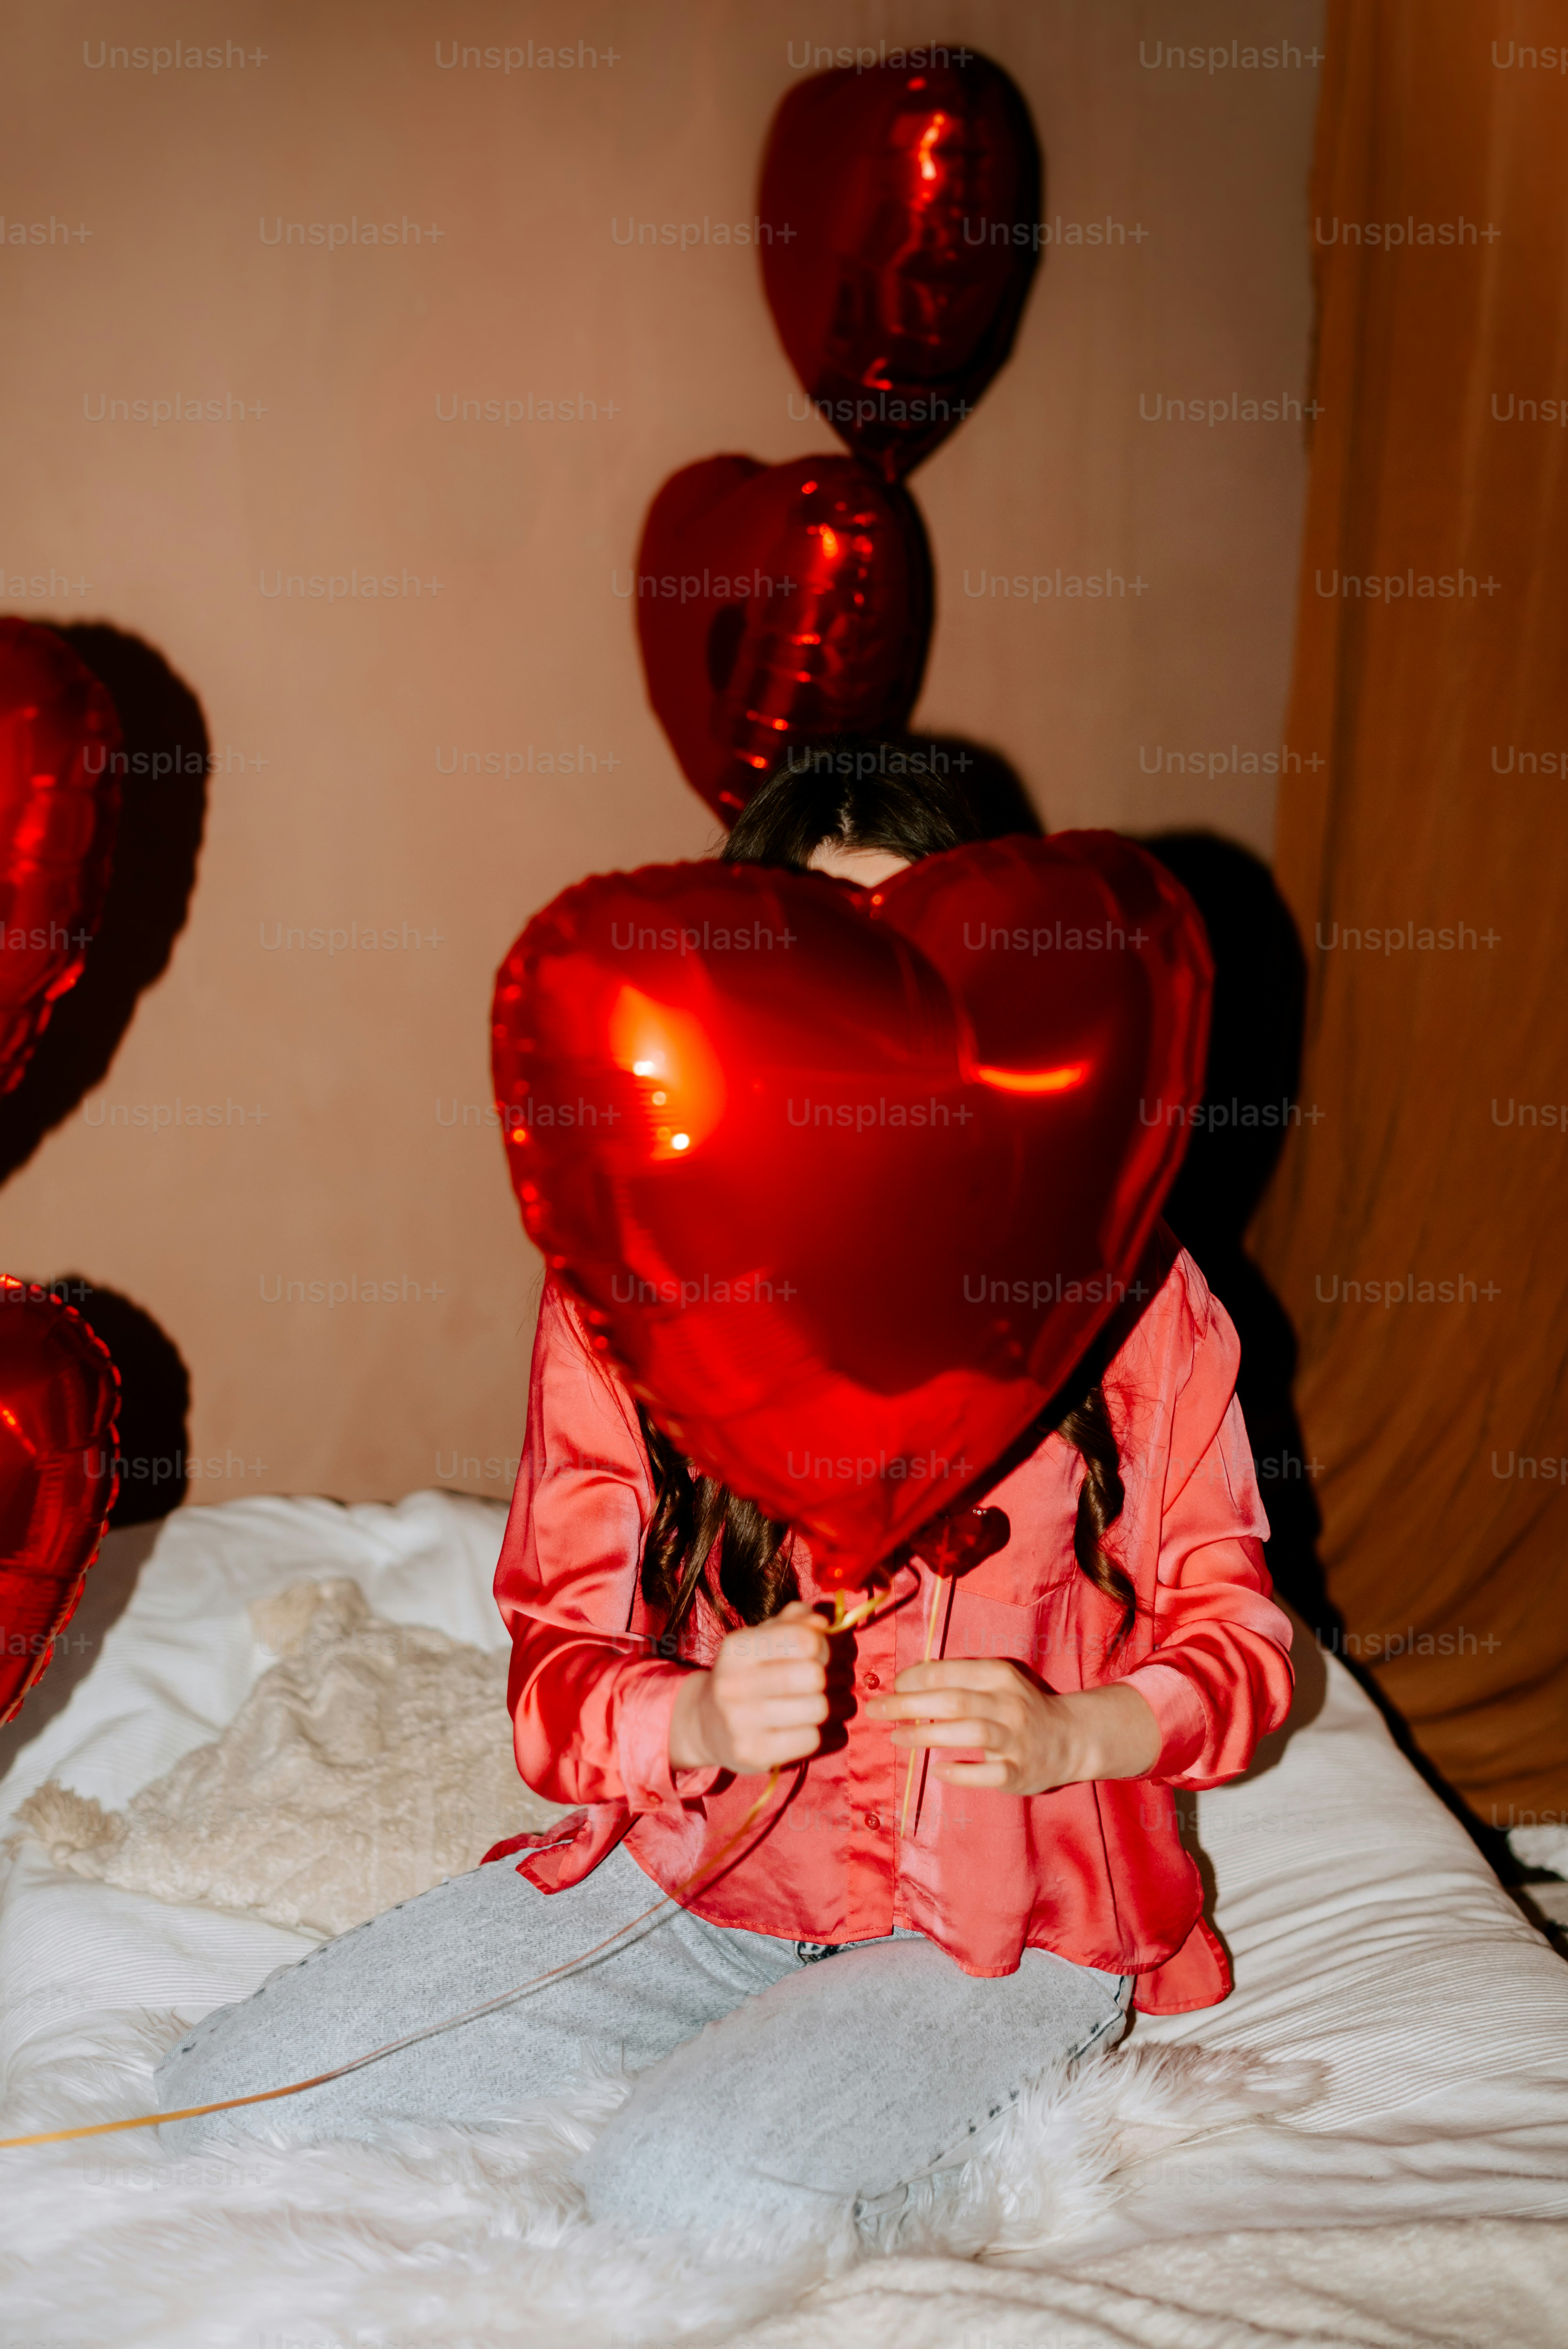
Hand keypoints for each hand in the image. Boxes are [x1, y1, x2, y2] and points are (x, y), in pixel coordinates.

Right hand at [668, 1601, 830, 1776]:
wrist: (705, 1723)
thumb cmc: (746, 1674)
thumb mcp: (762, 1639)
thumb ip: (794, 1622)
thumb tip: (822, 1622)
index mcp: (737, 1648)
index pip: (804, 1640)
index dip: (821, 1645)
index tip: (814, 1653)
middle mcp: (733, 1683)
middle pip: (814, 1676)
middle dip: (821, 1677)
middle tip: (811, 1682)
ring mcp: (740, 1722)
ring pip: (817, 1708)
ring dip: (820, 1707)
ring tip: (804, 1705)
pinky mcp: (753, 1754)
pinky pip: (811, 1740)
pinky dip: (812, 1734)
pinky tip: (795, 1729)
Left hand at [865, 1662, 1160, 1793]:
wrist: (1071, 1738)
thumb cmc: (1020, 1707)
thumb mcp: (997, 1682)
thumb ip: (960, 1679)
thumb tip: (907, 1681)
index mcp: (1000, 1676)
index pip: (950, 1672)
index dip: (915, 1678)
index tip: (892, 1685)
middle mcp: (1009, 1704)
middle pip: (953, 1700)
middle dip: (908, 1704)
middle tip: (876, 1709)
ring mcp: (1016, 1739)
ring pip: (968, 1732)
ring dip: (927, 1734)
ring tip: (896, 1737)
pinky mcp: (1019, 1771)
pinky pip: (987, 1772)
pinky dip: (961, 1772)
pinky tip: (938, 1769)